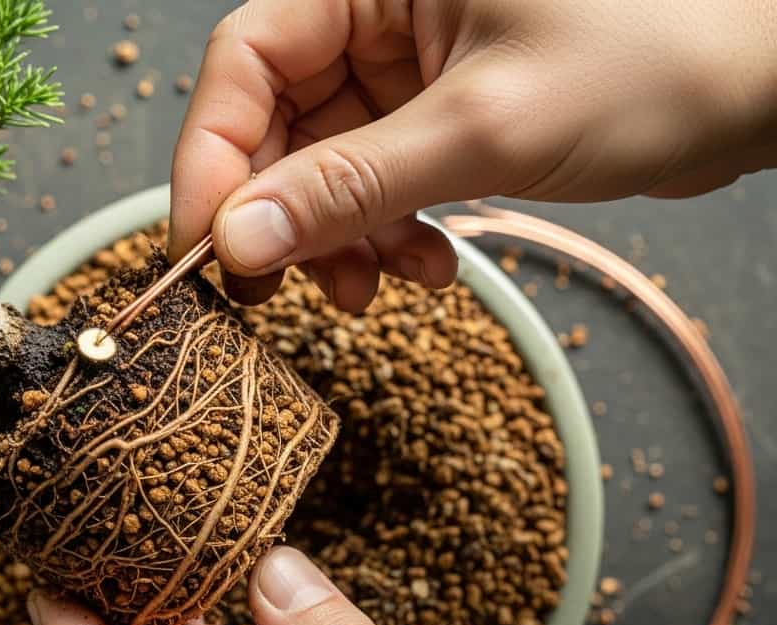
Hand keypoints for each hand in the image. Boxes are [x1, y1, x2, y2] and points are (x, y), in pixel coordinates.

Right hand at [170, 0, 776, 309]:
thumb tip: (241, 238)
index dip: (213, 158)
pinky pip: (375, 185)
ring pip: (321, 165)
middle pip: (275, 119)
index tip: (208, 249)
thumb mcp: (488, 127)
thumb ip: (352, 185)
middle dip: (282, 214)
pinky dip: (386, 235)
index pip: (247, 60)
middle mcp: (379, 14)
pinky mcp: (440, 116)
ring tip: (378, 289)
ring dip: (337, 239)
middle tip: (281, 293)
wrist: (763, 81)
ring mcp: (410, 69)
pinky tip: (427, 268)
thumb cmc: (658, 55)